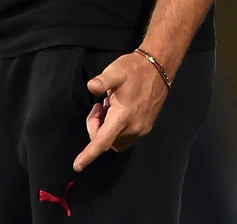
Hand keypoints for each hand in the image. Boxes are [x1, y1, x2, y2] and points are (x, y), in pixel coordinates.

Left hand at [72, 51, 168, 171]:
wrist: (158, 70)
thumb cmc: (135, 70)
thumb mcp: (116, 71)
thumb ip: (102, 80)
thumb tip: (91, 86)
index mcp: (123, 116)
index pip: (103, 141)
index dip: (89, 154)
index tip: (77, 166)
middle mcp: (133, 127)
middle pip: (105, 140)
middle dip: (96, 126)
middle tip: (99, 106)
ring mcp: (141, 130)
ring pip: (114, 141)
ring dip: (106, 128)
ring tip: (110, 107)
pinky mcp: (145, 129)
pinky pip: (124, 138)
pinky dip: (116, 130)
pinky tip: (118, 112)